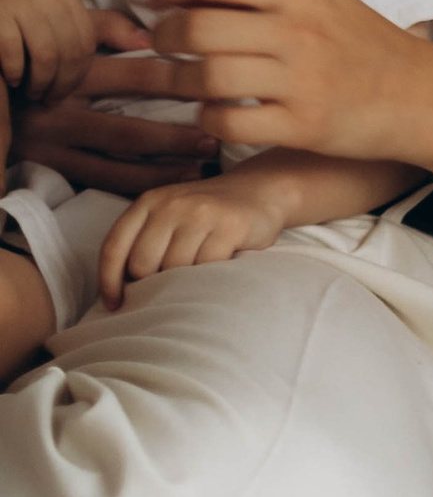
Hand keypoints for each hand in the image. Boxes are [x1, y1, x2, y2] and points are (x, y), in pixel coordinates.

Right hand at [0, 0, 96, 147]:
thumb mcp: (56, 7)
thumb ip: (100, 26)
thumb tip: (147, 44)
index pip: (87, 44)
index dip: (77, 74)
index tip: (65, 91)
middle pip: (70, 53)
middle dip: (61, 84)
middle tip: (48, 98)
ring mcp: (21, 5)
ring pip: (46, 57)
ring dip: (38, 82)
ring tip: (30, 91)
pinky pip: (13, 54)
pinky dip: (14, 72)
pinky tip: (10, 78)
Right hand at [9, 15, 213, 188]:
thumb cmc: (35, 50)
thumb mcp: (62, 29)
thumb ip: (105, 26)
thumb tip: (151, 34)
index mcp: (70, 73)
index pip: (136, 76)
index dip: (179, 82)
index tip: (215, 88)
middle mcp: (58, 114)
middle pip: (129, 132)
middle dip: (175, 140)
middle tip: (214, 140)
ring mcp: (50, 148)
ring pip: (114, 169)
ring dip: (159, 173)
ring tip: (198, 170)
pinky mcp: (45, 170)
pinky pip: (94, 185)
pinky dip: (131, 189)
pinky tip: (161, 188)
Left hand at [93, 0, 423, 164]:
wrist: (419, 94)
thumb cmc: (363, 45)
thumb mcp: (323, 0)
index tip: (159, 1)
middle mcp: (298, 31)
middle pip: (199, 28)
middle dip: (164, 38)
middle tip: (161, 45)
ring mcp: (300, 81)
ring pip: (207, 78)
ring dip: (177, 83)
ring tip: (179, 83)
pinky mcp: (302, 126)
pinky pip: (229, 123)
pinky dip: (209, 119)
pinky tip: (214, 113)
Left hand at [98, 163, 301, 305]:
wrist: (260, 191)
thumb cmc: (205, 215)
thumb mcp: (168, 217)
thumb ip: (142, 242)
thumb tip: (118, 293)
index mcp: (148, 202)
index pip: (114, 247)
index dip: (109, 282)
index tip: (115, 305)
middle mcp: (171, 204)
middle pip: (142, 264)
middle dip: (152, 283)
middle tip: (171, 285)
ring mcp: (201, 212)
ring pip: (175, 269)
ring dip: (184, 281)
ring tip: (197, 275)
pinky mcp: (230, 225)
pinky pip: (208, 268)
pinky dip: (210, 277)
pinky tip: (219, 268)